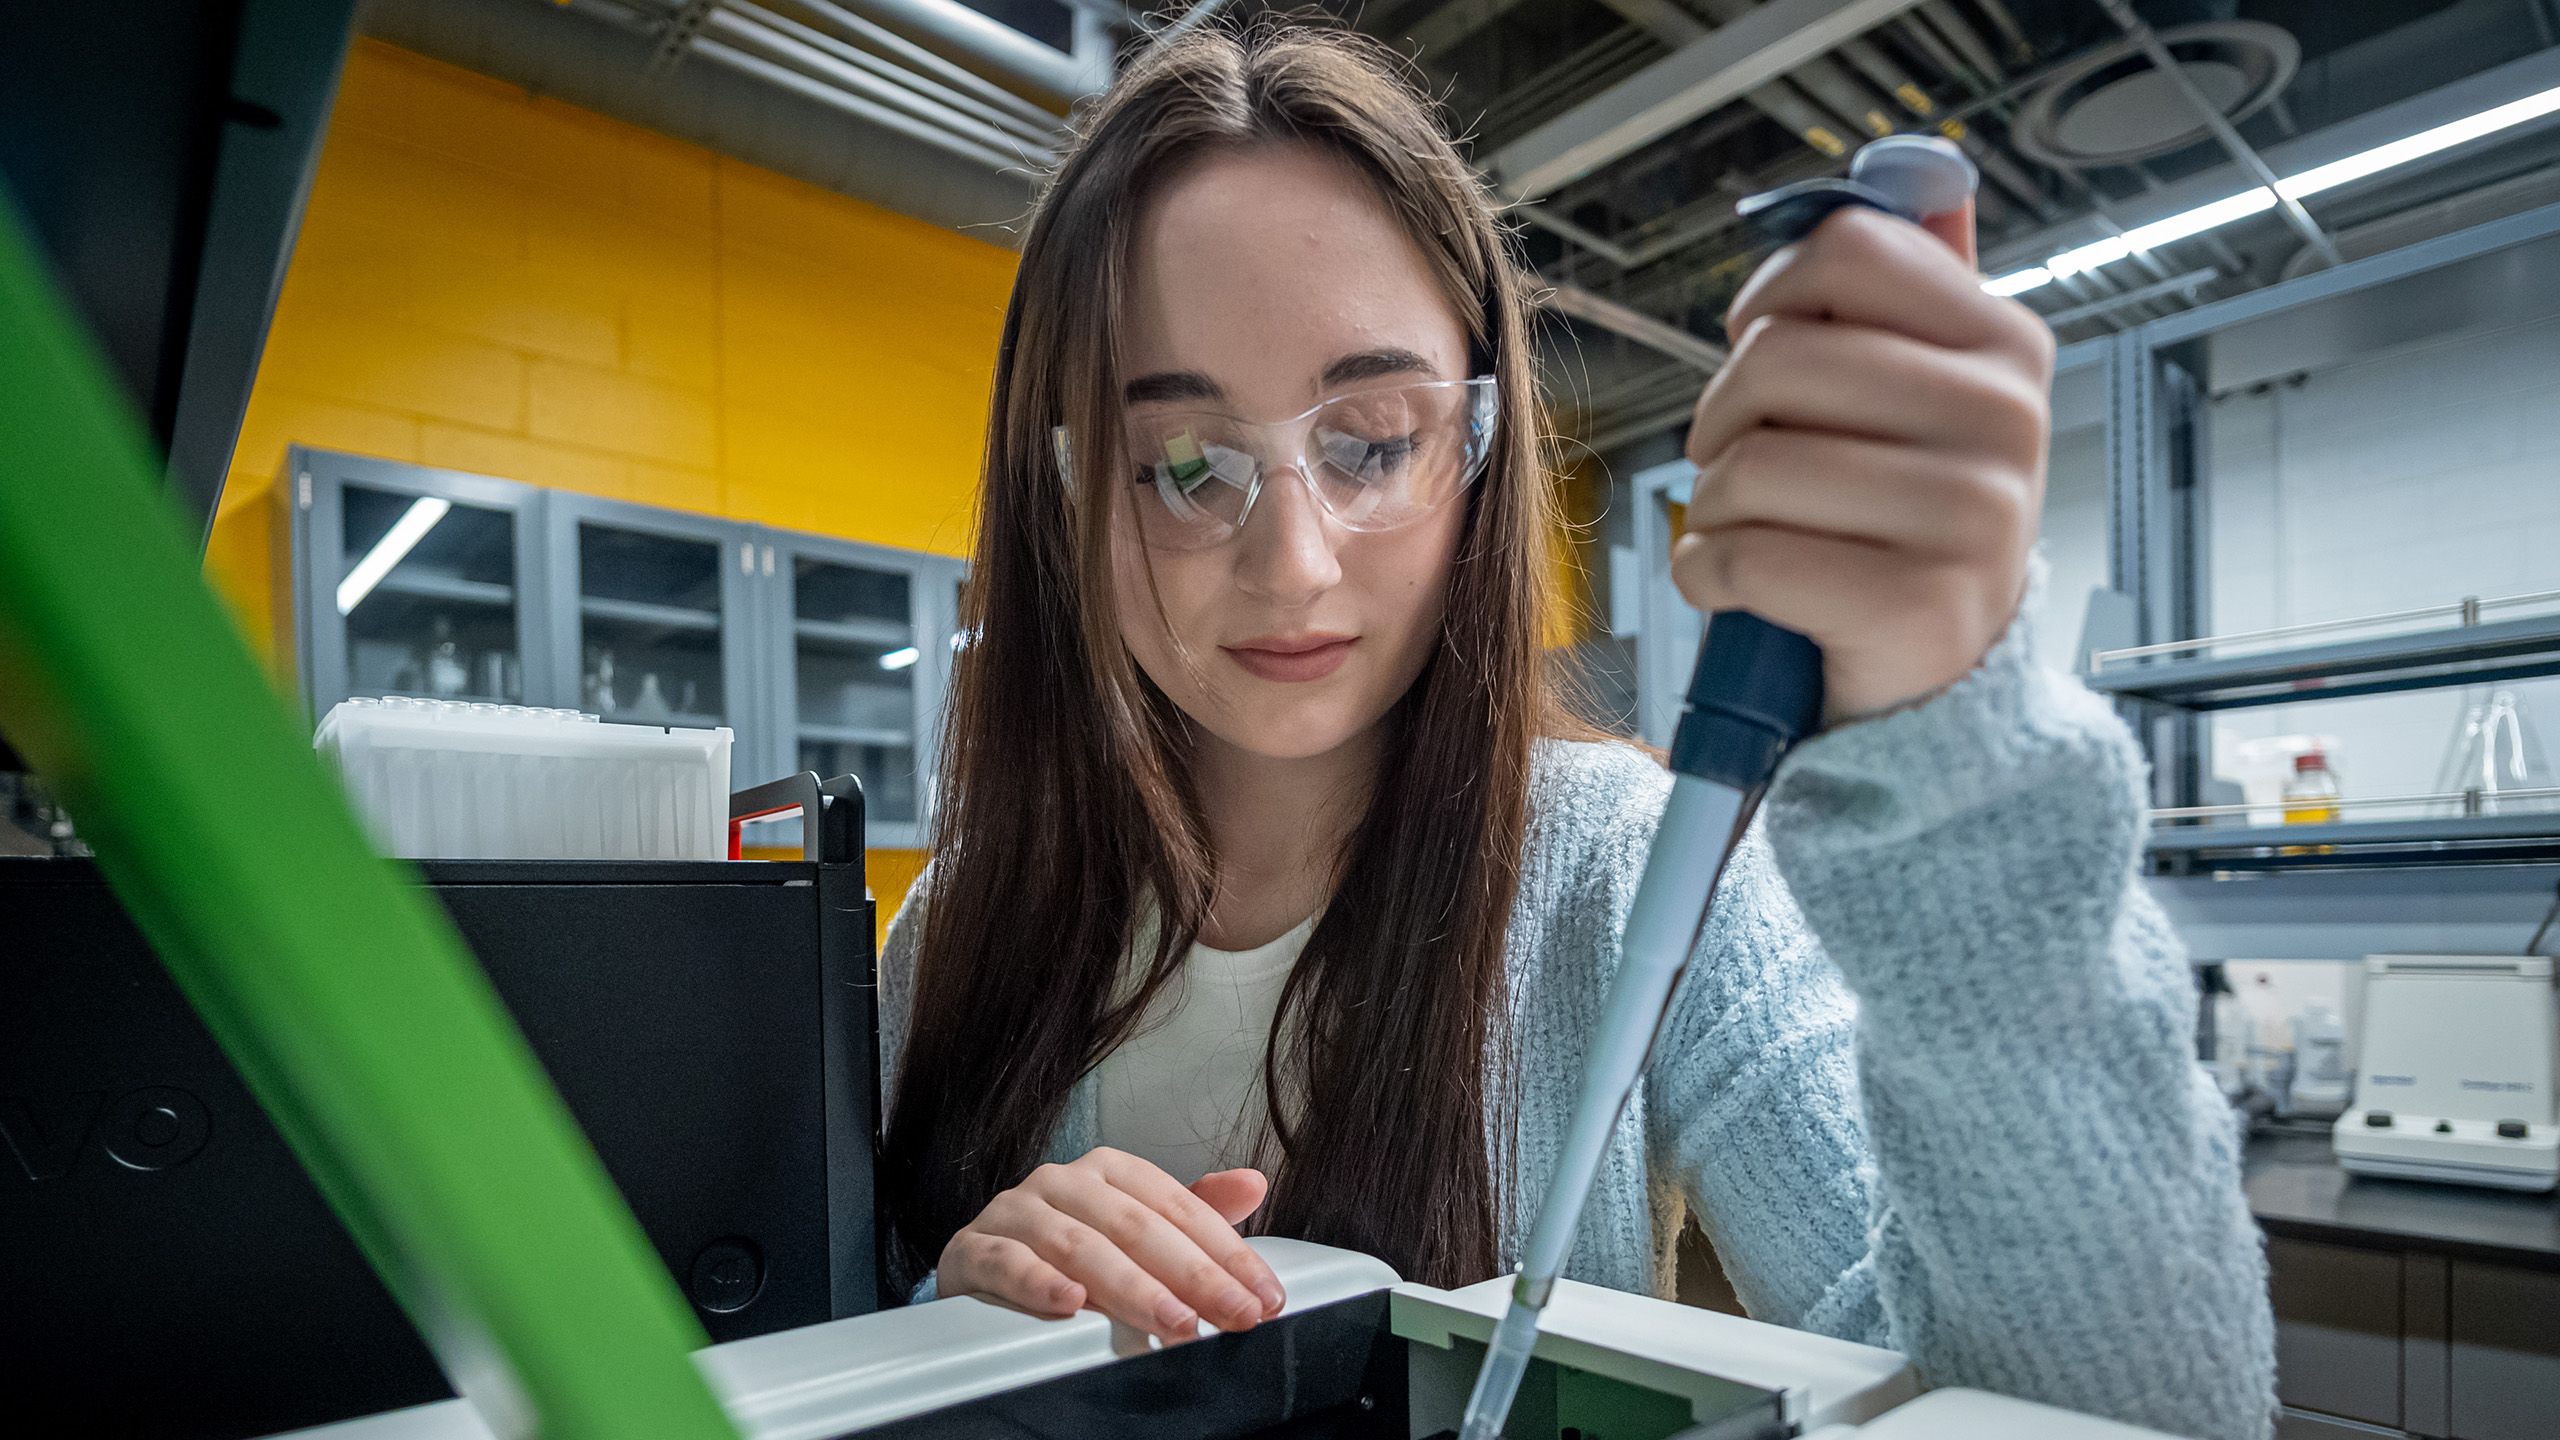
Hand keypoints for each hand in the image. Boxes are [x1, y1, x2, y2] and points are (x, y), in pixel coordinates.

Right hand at [936, 1147, 1284, 1342]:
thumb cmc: (1067, 1254)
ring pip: (1078, 1246)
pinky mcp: (972, 1249)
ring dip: (1131, 1286)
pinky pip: (1007, 1263)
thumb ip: (1193, 1212)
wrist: (979, 1268)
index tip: (1263, 1297)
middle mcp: (1062, 1181)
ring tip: (1173, 1320)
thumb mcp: (1135, 1231)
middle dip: (1193, 1275)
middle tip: (1233, 1315)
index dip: (1226, 1253)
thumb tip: (1254, 1184)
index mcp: (1108, 1172)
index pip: (1177, 1206)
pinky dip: (1039, 1282)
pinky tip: (1070, 1304)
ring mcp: (1014, 1212)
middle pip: (1136, 1226)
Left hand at [1674, 203, 2053, 723]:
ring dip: (1711, 506)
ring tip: (1743, 528)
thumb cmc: (1900, 518)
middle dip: (1720, 415)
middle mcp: (2005, 420)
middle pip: (1778, 355)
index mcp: (2004, 344)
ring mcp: (1972, 518)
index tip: (1760, 347)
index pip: (1849, 250)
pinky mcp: (1914, 607)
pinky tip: (1737, 584)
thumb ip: (1916, 289)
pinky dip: (1707, 574)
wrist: (1939, 671)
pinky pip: (1743, 558)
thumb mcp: (1927, 393)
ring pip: (1751, 463)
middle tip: (1735, 457)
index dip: (1768, 298)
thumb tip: (1918, 179)